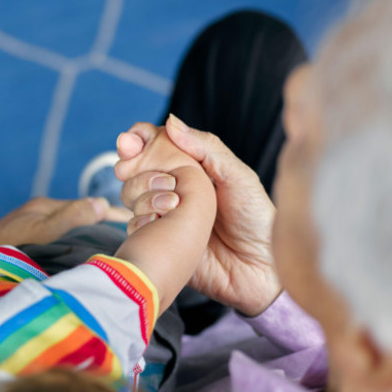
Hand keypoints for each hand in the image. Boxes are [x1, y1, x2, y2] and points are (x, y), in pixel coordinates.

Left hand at [0, 197, 130, 250]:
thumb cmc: (0, 252)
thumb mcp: (39, 234)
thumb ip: (70, 218)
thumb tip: (101, 203)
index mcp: (45, 207)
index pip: (90, 206)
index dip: (114, 215)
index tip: (139, 225)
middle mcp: (40, 215)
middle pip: (83, 218)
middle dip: (107, 227)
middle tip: (135, 242)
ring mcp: (34, 231)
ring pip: (73, 232)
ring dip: (92, 240)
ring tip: (117, 255)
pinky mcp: (28, 247)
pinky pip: (62, 244)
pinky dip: (78, 250)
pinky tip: (86, 264)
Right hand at [117, 115, 281, 316]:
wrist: (261, 269)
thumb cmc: (256, 219)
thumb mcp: (238, 176)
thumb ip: (206, 148)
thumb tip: (170, 122)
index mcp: (193, 169)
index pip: (156, 146)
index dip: (138, 140)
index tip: (130, 141)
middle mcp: (175, 190)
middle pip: (135, 169)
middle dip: (132, 164)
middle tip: (135, 167)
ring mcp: (166, 217)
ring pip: (131, 196)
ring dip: (141, 192)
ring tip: (170, 202)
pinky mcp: (160, 243)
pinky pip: (135, 227)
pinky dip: (141, 220)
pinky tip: (160, 222)